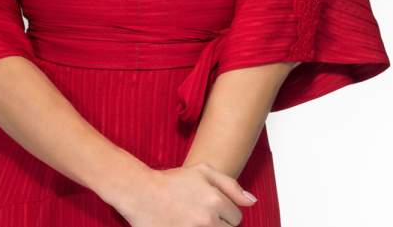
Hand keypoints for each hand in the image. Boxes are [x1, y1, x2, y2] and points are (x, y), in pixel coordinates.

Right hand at [110, 161, 257, 226]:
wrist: (140, 193)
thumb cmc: (172, 181)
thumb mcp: (203, 171)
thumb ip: (231, 185)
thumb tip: (252, 202)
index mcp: (215, 201)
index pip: (236, 218)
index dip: (225, 213)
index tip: (211, 207)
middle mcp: (207, 220)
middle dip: (218, 224)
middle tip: (200, 215)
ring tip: (193, 219)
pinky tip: (186, 224)